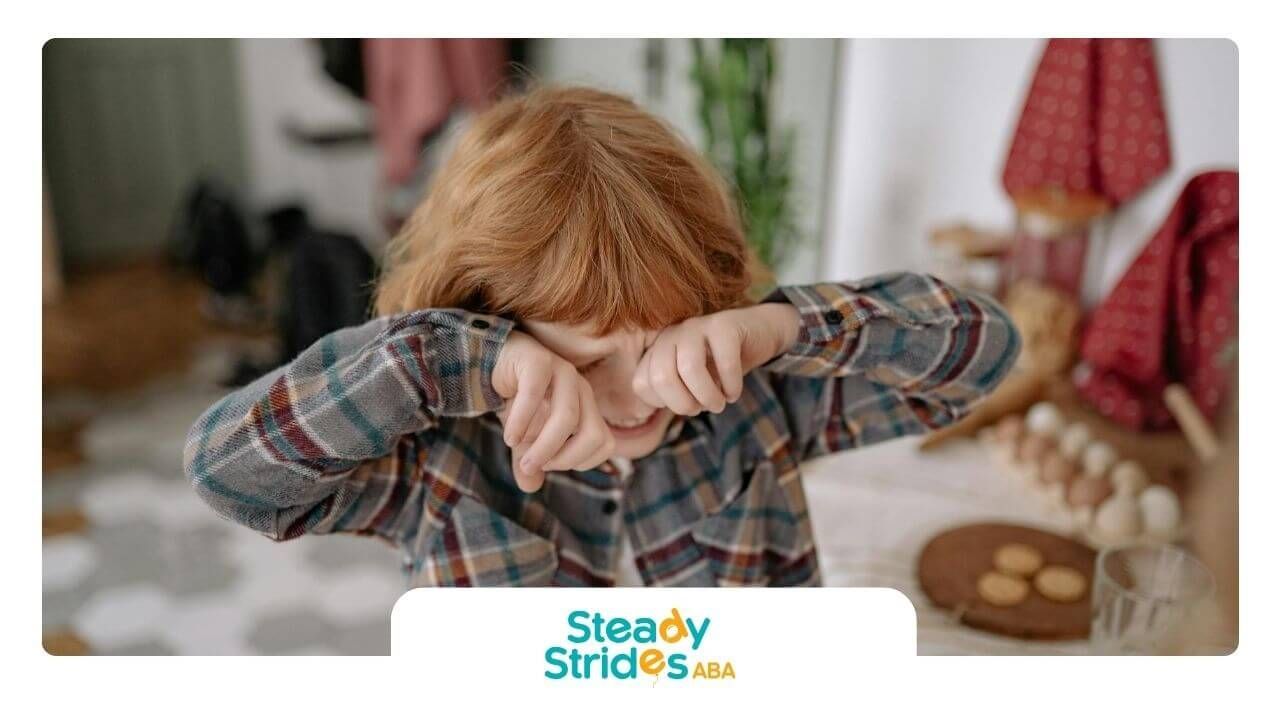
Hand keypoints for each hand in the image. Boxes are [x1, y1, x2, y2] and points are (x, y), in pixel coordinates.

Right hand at [492, 330, 615, 491]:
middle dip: (564, 459)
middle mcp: (581, 389)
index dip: (579, 462)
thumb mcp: (523, 438)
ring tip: (521, 457)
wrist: (491, 363)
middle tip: (534, 465)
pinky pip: (535, 394)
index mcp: (587, 407)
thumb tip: (530, 487)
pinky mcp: (538, 360)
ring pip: (567, 417)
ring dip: (544, 446)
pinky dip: (522, 421)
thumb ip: (529, 461)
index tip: (549, 465)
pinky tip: (510, 436)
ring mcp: (562, 371)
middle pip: (594, 434)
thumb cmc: (516, 400)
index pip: (605, 444)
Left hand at [632, 303, 800, 414]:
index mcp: (657, 350)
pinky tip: (734, 392)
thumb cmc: (718, 366)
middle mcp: (671, 335)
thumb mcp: (689, 383)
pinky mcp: (724, 325)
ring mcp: (697, 326)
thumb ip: (665, 395)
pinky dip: (731, 386)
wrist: (757, 334)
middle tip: (703, 409)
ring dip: (708, 397)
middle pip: (661, 377)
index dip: (666, 404)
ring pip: (690, 368)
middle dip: (684, 404)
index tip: (688, 404)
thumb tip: (639, 415)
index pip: (642, 384)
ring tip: (720, 404)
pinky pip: (724, 362)